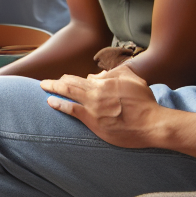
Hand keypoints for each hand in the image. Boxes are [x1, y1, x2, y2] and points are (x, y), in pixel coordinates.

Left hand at [40, 65, 162, 145]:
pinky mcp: (92, 120)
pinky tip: (50, 101)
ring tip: (44, 86)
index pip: (83, 78)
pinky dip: (59, 104)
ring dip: (53, 88)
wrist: (151, 123)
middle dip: (57, 82)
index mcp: (106, 81)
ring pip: (68, 93)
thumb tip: (97, 75)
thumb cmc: (145, 102)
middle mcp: (96, 91)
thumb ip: (115, 73)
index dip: (72, 79)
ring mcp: (93, 106)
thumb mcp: (132, 79)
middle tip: (45, 82)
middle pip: (71, 83)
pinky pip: (71, 110)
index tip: (65, 81)